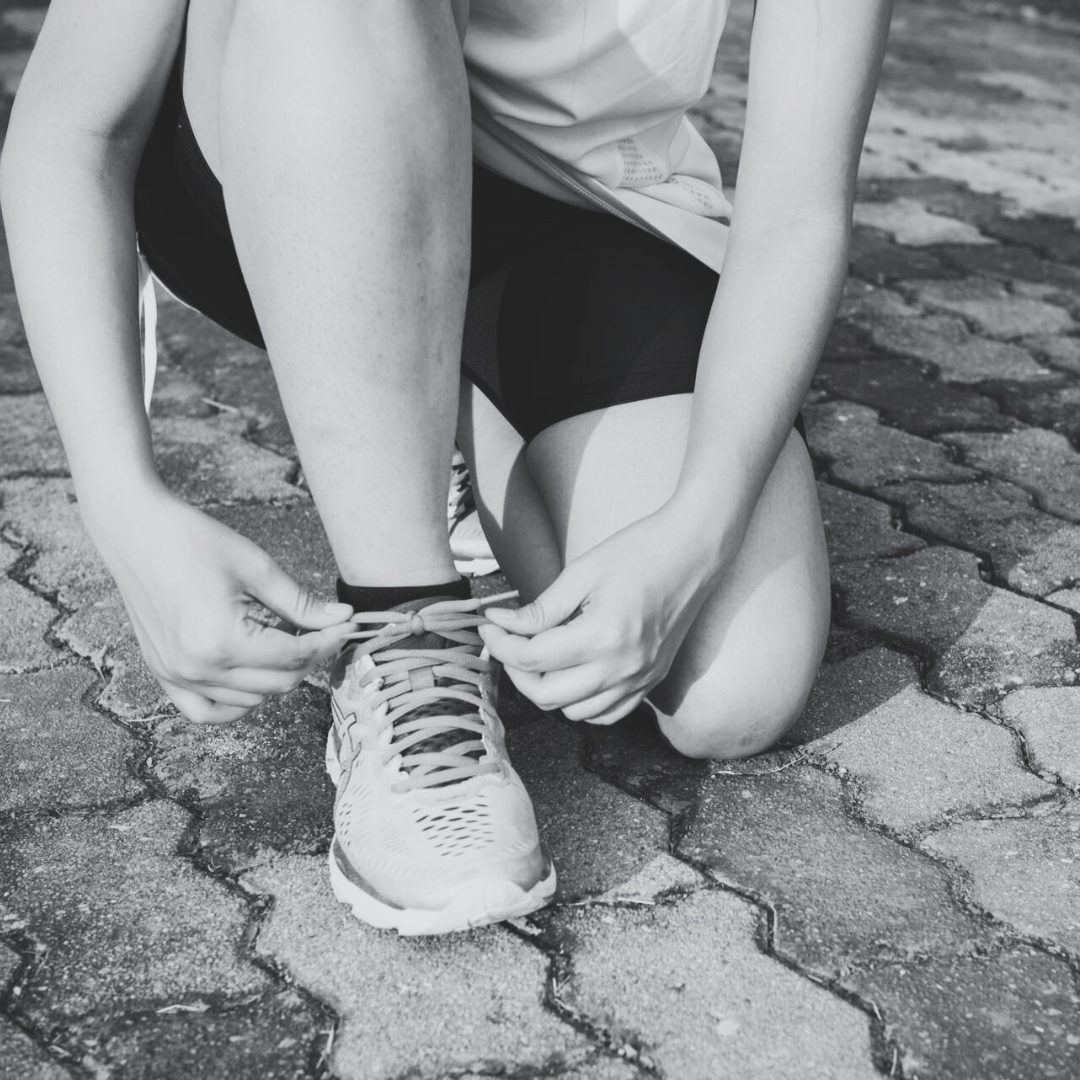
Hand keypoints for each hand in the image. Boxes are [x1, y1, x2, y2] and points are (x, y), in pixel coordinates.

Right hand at [86, 487, 353, 723]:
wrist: (134, 529)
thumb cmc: (192, 540)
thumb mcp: (257, 568)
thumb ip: (302, 603)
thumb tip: (342, 619)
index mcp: (222, 640)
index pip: (295, 655)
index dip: (328, 641)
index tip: (346, 626)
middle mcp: (197, 668)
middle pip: (279, 682)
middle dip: (309, 658)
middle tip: (322, 630)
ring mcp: (176, 675)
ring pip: (251, 700)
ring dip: (277, 676)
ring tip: (283, 640)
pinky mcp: (163, 673)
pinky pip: (206, 711)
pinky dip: (236, 703)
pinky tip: (253, 677)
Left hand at [479, 510, 730, 724]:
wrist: (694, 551)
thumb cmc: (638, 552)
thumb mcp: (581, 573)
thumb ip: (541, 608)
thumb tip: (502, 623)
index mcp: (603, 636)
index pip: (533, 658)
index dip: (501, 643)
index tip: (489, 625)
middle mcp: (622, 668)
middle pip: (547, 695)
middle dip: (516, 670)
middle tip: (507, 641)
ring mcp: (639, 679)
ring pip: (574, 713)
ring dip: (547, 689)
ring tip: (538, 655)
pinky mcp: (650, 682)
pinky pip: (606, 714)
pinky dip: (580, 703)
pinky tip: (571, 673)